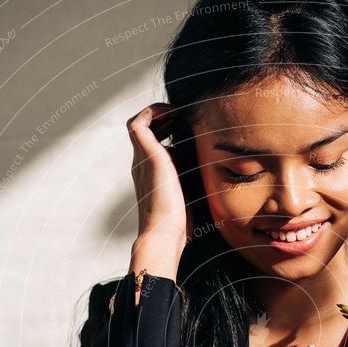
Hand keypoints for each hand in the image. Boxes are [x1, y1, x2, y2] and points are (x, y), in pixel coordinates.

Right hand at [127, 102, 192, 251]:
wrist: (165, 234)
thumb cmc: (179, 223)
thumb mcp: (188, 194)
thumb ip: (191, 179)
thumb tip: (209, 168)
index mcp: (150, 174)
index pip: (151, 143)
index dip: (164, 129)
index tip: (182, 126)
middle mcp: (141, 164)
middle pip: (144, 130)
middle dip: (161, 118)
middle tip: (181, 116)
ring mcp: (142, 160)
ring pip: (138, 124)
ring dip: (157, 113)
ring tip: (176, 113)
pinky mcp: (148, 157)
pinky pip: (138, 124)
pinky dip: (151, 113)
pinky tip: (171, 114)